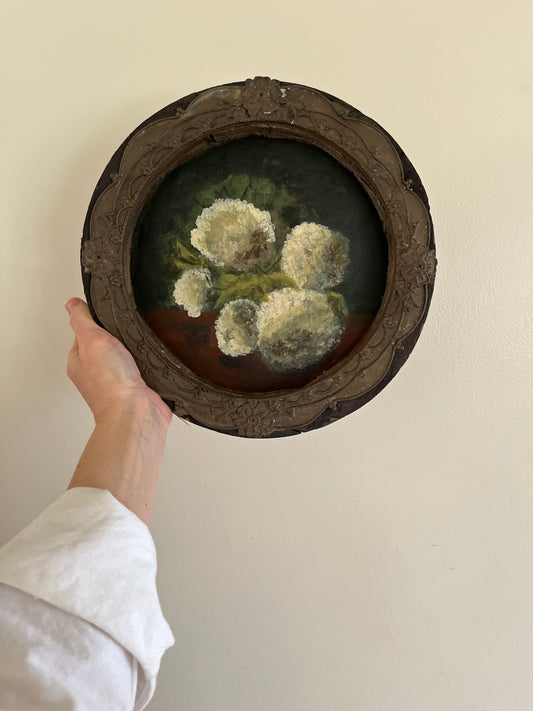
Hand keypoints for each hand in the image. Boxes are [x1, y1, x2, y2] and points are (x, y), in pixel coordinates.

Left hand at [65, 297, 171, 426]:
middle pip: (108, 343)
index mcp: (80, 361)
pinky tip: (154, 356)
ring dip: (138, 347)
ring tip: (143, 339)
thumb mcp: (92, 340)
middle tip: (128, 325)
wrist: (137, 412)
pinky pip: (146, 367)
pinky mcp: (141, 386)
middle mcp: (99, 372)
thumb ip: (82, 320)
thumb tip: (71, 304)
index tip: (107, 310)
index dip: (97, 319)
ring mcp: (120, 380)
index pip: (85, 332)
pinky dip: (151, 361)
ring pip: (129, 355)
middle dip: (120, 334)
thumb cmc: (111, 383)